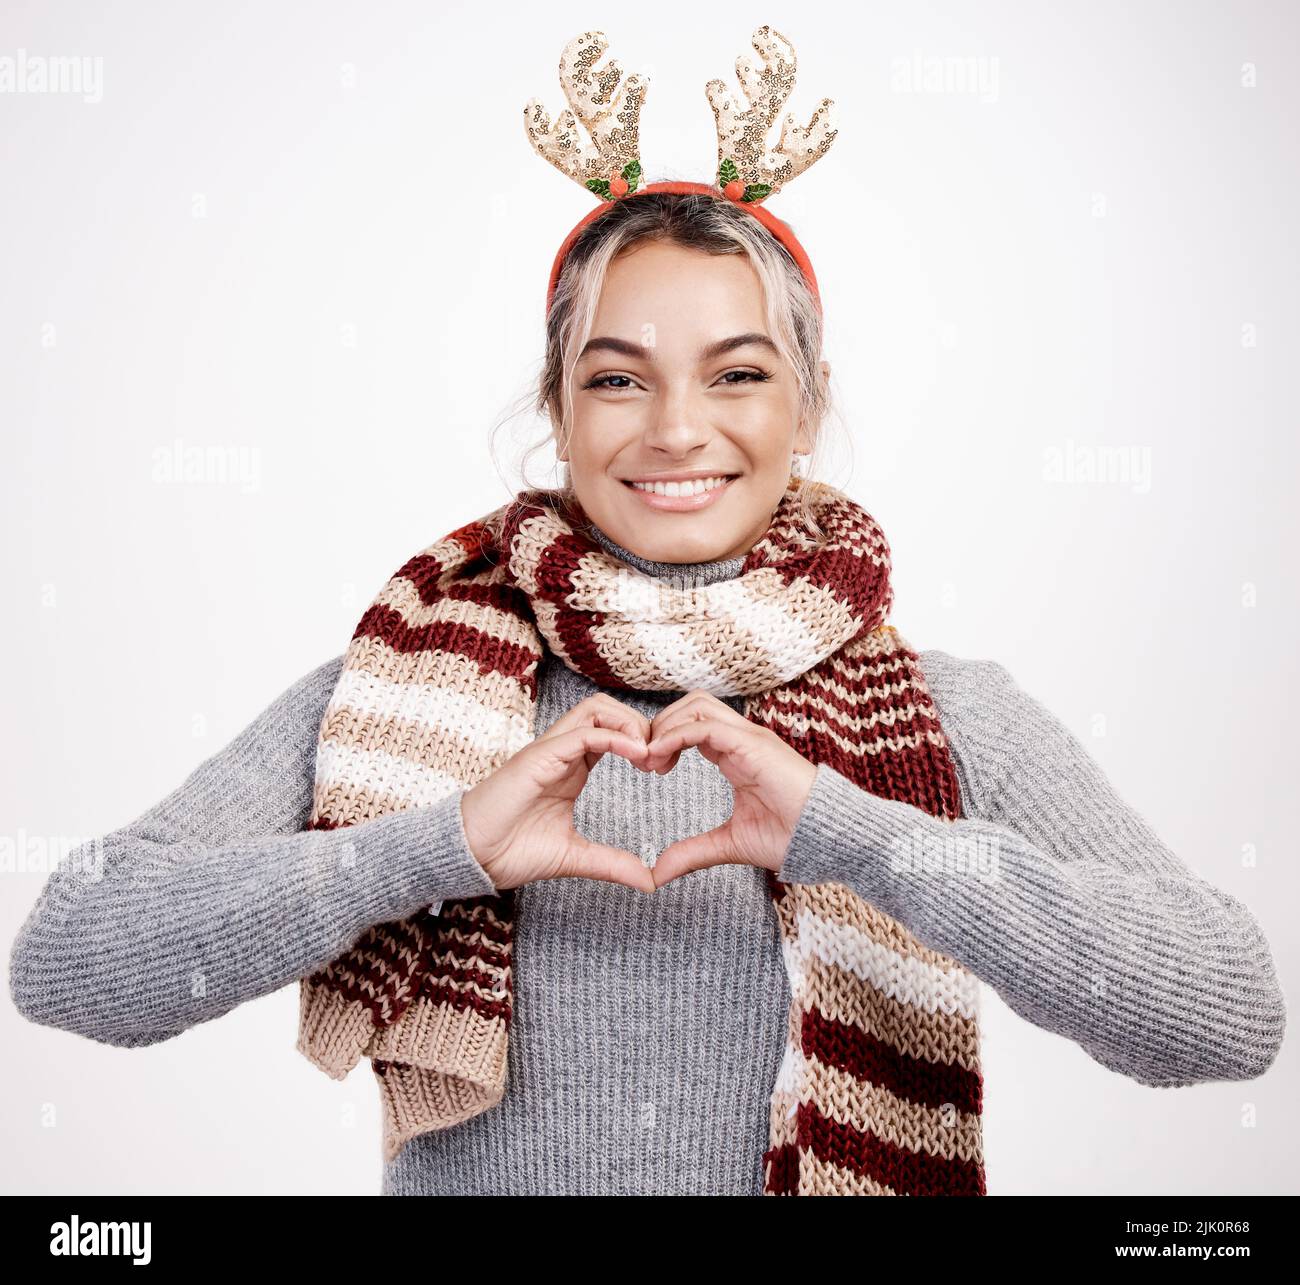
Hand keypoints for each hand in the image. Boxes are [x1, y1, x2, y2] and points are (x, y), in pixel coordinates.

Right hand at [459, 694, 655, 892]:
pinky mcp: (540, 756)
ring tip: (647, 755)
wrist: (473, 856)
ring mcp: (550, 750)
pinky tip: (635, 754)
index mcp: (573, 767)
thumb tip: (649, 881)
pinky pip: (583, 732)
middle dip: (641, 724)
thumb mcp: (575, 857)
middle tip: (659, 759)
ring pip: (596, 708)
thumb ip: (612, 864)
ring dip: (629, 724)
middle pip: (608, 708)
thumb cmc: (512, 851)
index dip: (642, 740)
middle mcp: (563, 751)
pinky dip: (614, 737)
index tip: (661, 768)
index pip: (613, 730)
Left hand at [642, 690, 818, 886]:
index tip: (648, 769)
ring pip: (696, 705)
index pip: (692, 725)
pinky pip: (705, 725)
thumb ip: (693, 853)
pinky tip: (660, 757)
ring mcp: (749, 737)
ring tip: (650, 760)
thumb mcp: (730, 844)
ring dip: (665, 726)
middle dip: (660, 725)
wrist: (828, 838)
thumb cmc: (790, 837)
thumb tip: (657, 873)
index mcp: (736, 754)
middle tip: (644, 761)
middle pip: (690, 705)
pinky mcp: (753, 744)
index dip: (664, 740)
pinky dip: (676, 735)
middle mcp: (741, 738)